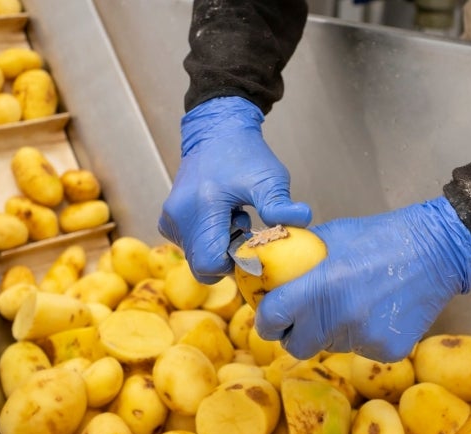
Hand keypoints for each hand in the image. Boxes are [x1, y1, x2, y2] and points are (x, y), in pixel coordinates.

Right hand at [158, 96, 311, 282]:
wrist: (217, 132)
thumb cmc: (245, 155)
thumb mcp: (268, 178)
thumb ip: (280, 204)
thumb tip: (303, 218)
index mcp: (202, 208)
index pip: (209, 264)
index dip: (233, 264)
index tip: (251, 245)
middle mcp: (179, 218)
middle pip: (204, 264)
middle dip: (227, 256)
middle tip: (245, 230)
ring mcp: (169, 220)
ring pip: (197, 257)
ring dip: (219, 247)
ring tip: (235, 218)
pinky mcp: (168, 221)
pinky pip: (190, 245)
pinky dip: (208, 239)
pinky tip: (222, 218)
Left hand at [255, 196, 470, 361]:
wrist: (436, 251)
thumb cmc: (380, 236)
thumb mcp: (331, 236)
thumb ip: (297, 255)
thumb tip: (267, 266)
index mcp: (321, 287)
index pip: (272, 319)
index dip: (266, 320)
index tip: (268, 316)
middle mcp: (340, 318)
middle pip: (297, 346)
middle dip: (295, 334)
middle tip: (303, 318)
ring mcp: (366, 338)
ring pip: (331, 346)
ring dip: (331, 331)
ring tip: (351, 303)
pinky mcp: (388, 350)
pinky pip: (360, 349)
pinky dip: (361, 336)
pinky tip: (375, 310)